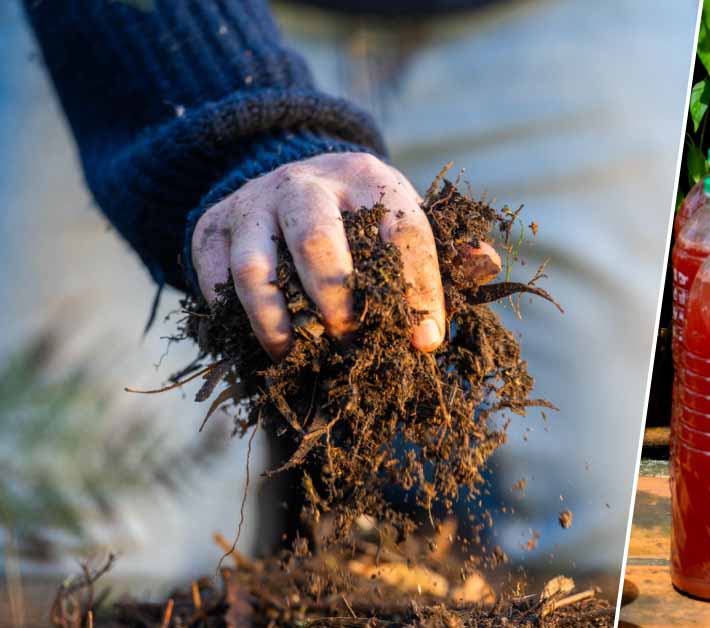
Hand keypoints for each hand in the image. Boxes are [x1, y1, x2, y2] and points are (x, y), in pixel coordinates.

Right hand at [191, 152, 499, 359]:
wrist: (285, 180)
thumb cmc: (363, 221)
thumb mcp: (405, 222)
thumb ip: (448, 250)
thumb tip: (486, 263)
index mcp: (371, 179)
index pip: (403, 232)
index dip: (419, 289)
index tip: (427, 341)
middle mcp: (307, 183)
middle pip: (317, 238)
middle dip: (336, 297)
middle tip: (351, 337)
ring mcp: (253, 204)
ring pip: (255, 266)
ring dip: (276, 320)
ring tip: (296, 354)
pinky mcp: (211, 228)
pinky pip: (214, 281)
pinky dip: (235, 320)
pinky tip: (262, 347)